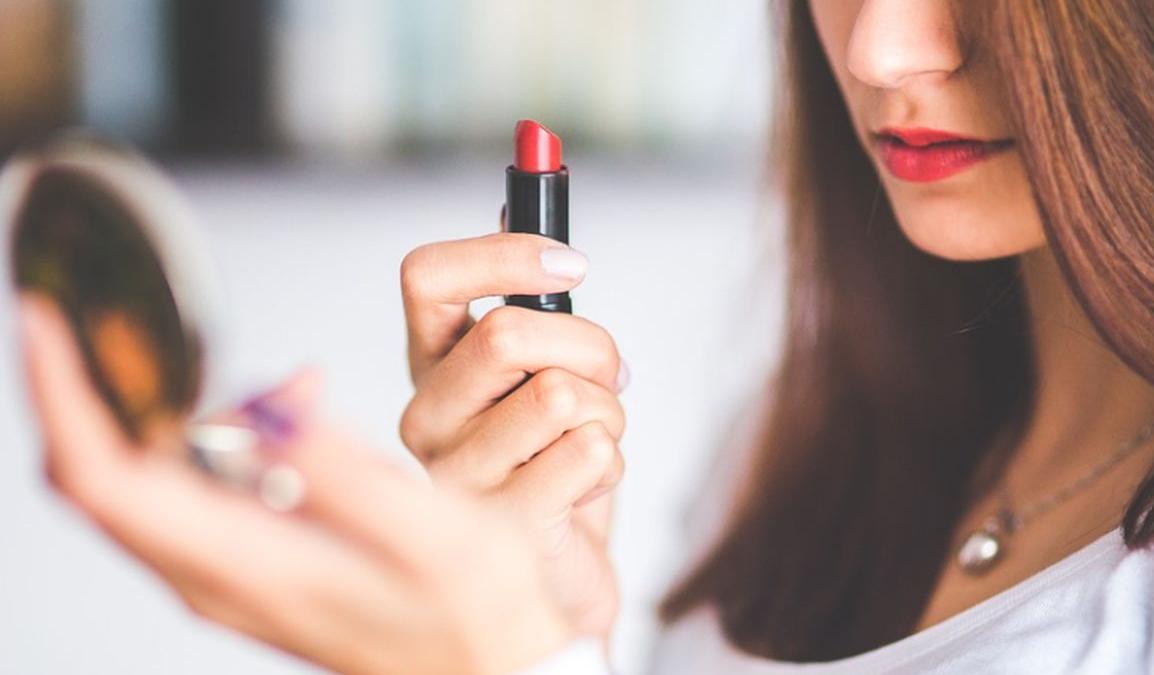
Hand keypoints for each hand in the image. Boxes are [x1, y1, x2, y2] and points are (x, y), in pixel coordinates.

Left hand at [17, 294, 571, 674]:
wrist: (491, 673)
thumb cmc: (476, 616)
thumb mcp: (435, 538)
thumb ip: (345, 474)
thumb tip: (268, 406)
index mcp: (246, 565)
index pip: (107, 478)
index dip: (64, 394)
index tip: (49, 322)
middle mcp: (214, 577)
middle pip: (98, 477)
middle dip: (84, 387)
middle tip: (96, 314)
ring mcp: (225, 577)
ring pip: (135, 482)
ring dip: (154, 405)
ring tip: (240, 363)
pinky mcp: (247, 568)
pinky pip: (187, 492)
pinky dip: (206, 432)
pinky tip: (281, 407)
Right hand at [399, 232, 626, 635]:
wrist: (558, 572)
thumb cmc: (550, 459)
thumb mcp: (540, 368)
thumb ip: (525, 296)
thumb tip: (519, 199)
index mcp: (431, 364)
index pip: (425, 276)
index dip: (503, 253)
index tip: (573, 263)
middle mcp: (426, 415)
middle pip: (508, 333)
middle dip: (591, 345)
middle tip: (610, 374)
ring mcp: (455, 474)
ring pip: (561, 395)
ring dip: (610, 411)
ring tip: (594, 437)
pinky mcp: (500, 526)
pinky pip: (588, 454)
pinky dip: (612, 461)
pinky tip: (585, 485)